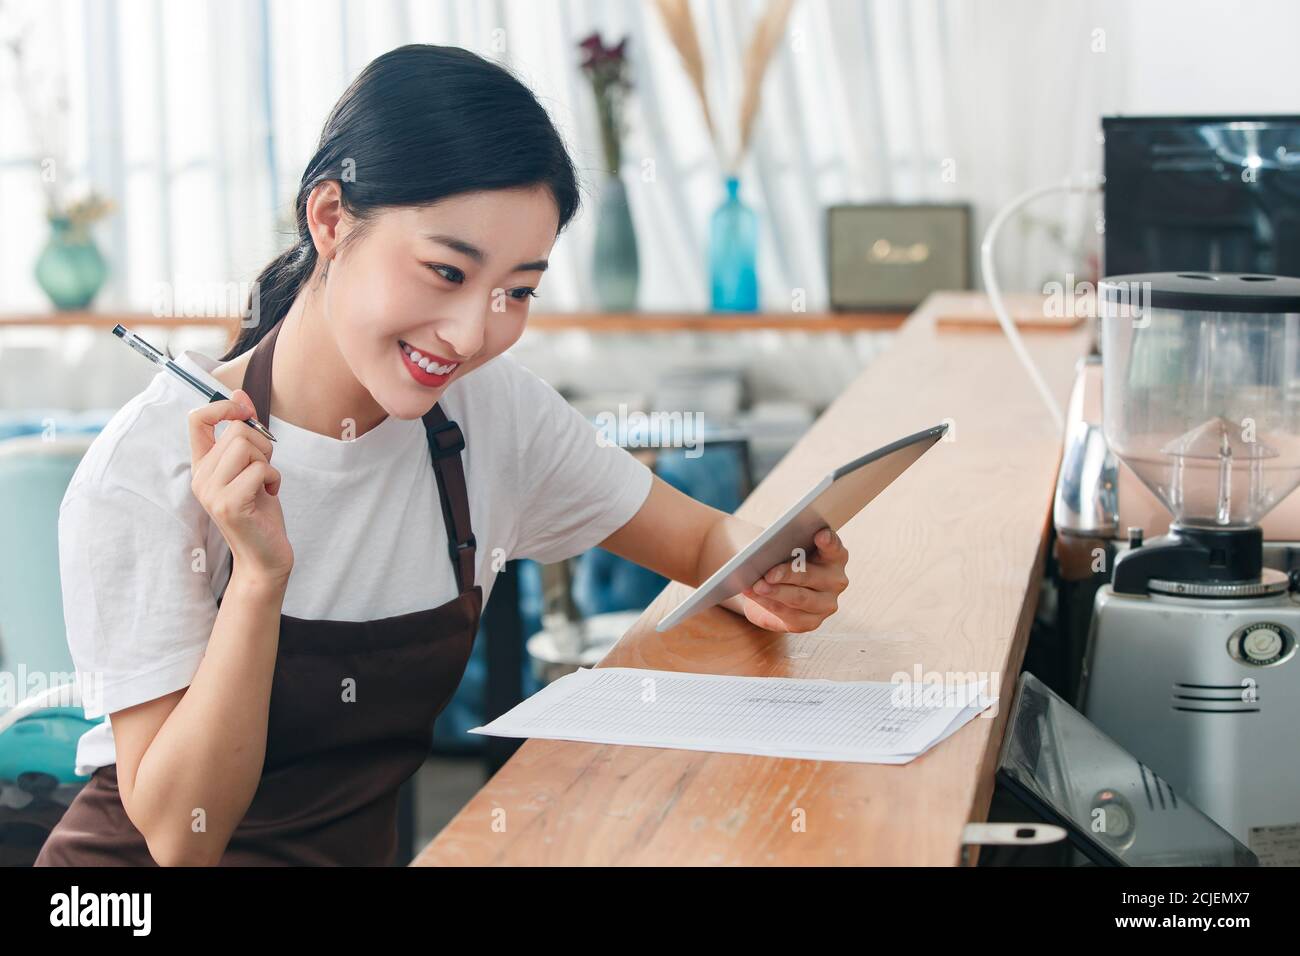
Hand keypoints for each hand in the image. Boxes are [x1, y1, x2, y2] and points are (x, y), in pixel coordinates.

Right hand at [188, 388, 293, 582]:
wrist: (266, 555)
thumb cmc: (261, 510)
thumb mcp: (253, 466)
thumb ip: (245, 433)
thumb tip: (239, 393)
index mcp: (203, 466)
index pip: (197, 419)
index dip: (224, 407)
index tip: (245, 412)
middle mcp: (201, 477)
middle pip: (237, 432)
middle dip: (264, 445)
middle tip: (265, 470)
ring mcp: (211, 492)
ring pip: (248, 447)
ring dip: (269, 463)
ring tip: (265, 484)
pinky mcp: (229, 505)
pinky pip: (260, 470)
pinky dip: (274, 479)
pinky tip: (269, 496)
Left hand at [740, 528, 848, 632]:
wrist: (768, 585)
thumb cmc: (777, 557)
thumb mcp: (776, 546)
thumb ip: (776, 544)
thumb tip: (762, 548)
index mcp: (834, 555)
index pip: (834, 547)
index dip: (828, 541)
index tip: (820, 534)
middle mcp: (835, 580)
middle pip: (812, 575)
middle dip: (789, 574)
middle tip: (769, 573)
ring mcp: (826, 604)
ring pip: (800, 598)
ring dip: (776, 592)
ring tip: (756, 586)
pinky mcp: (810, 622)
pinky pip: (789, 615)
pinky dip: (768, 603)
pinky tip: (755, 595)